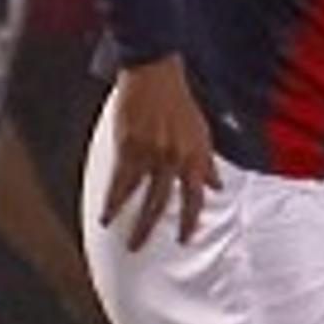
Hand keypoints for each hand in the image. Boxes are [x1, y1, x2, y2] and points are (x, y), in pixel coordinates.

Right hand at [100, 55, 218, 250]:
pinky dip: (113, 202)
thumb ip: (208, 162)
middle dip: (155, 228)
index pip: (196, 197)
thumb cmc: (180, 103)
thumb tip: (218, 187)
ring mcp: (153, 155)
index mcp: (195, 156)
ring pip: (145, 198)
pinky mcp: (130, 148)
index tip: (186, 239)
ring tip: (129, 242)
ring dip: (136, 224)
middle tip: (144, 246)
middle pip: (167, 203)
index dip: (192, 221)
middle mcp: (176, 159)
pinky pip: (121, 183)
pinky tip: (106, 216)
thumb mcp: (201, 132)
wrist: (155, 77)